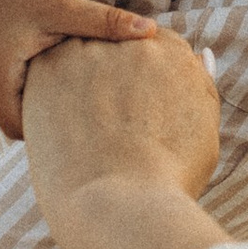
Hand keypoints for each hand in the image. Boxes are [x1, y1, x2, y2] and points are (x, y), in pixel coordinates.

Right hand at [0, 0, 156, 142]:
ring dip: (40, 106)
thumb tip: (149, 30)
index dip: (51, 133)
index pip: (20, 129)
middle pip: (16, 124)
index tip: (86, 128)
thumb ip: (105, 21)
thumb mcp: (64, 5)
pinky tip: (59, 83)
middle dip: (48, 123)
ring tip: (77, 103)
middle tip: (88, 123)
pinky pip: (10, 94)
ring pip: (13, 109)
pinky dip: (32, 93)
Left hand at [20, 28, 222, 213]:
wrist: (121, 206)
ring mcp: (89, 52)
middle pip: (116, 48)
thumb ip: (201, 86)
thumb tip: (201, 54)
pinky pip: (44, 72)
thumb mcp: (203, 129)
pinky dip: (47, 97)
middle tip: (106, 127)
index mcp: (174, 53)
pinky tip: (57, 130)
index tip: (132, 115)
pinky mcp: (49, 68)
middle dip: (109, 81)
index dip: (140, 84)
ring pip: (78, 56)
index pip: (153, 47)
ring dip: (77, 85)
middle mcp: (133, 43)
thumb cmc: (169, 180)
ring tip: (80, 130)